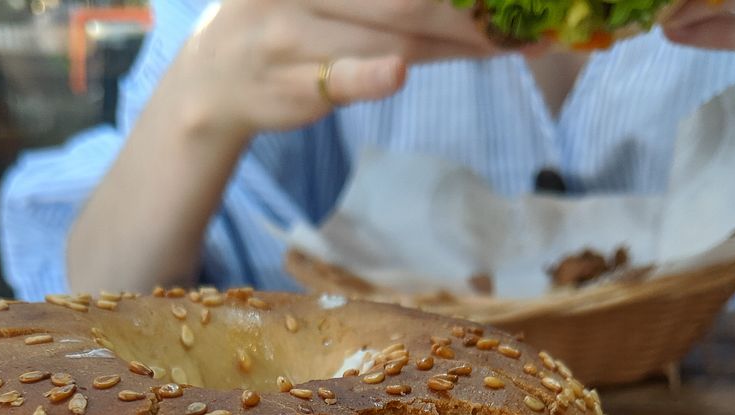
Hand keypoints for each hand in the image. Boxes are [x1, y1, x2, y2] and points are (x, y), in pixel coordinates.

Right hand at [179, 0, 519, 137]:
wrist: (213, 80)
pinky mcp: (292, 87)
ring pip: (389, 36)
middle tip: (521, 16)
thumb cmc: (284, 19)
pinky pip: (338, 79)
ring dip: (453, 44)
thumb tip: (456, 2)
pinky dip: (368, 76)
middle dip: (466, 8)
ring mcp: (294, 34)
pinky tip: (397, 73)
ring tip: (503, 45)